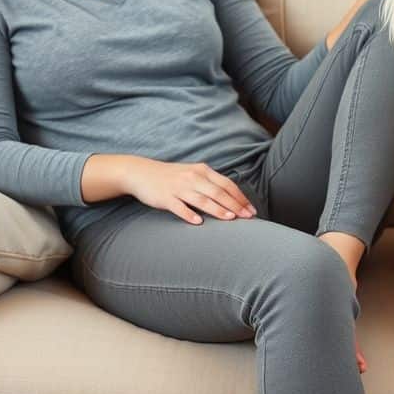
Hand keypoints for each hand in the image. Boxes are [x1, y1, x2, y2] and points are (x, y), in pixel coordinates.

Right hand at [123, 158, 255, 223]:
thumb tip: (231, 197)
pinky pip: (179, 207)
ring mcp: (179, 187)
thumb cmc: (171, 176)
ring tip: (230, 219)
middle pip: (218, 192)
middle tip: (248, 217)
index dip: (240, 197)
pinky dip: (189, 214)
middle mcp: (192, 177)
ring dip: (217, 209)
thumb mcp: (193, 173)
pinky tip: (199, 222)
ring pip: (202, 199)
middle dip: (235, 205)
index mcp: (202, 171)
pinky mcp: (165, 197)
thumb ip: (210, 182)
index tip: (251, 209)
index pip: (227, 184)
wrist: (141, 173)